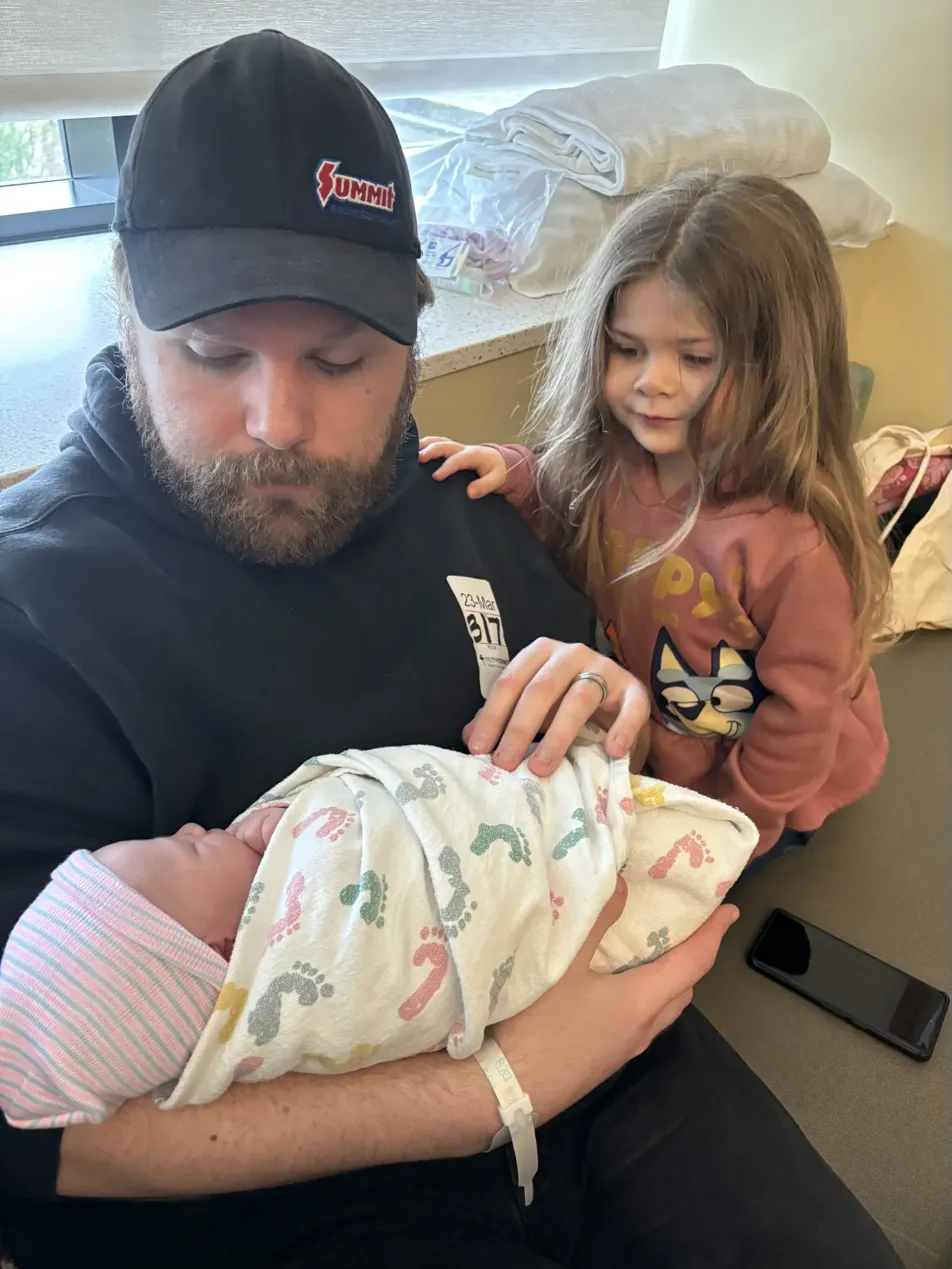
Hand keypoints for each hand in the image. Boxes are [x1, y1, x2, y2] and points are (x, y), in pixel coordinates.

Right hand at [419, 436, 508, 498]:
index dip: (447, 467)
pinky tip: (411, 452)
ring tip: (409, 452)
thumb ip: (485, 485)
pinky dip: (423, 446)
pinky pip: (435, 444)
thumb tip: (470, 493)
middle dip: (431, 450)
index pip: (458, 459)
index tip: (436, 477)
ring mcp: (454, 448)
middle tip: (418, 459)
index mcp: (473, 454)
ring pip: (438, 441)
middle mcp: (461, 448)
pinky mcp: (449, 450)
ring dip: (424, 445)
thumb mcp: (496, 479)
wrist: (496, 461)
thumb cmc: (495, 471)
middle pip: (444, 445)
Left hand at [464, 638, 649, 776]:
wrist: (615, 697)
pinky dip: (623, 728)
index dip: (492, 716)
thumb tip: (469, 738)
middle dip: (519, 728)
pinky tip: (612, 751)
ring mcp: (605, 670)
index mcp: (540, 653)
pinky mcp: (634, 690)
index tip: (479, 749)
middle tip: (505, 763)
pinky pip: (631, 708)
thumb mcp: (532, 707)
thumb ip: (503, 717)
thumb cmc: (564, 701)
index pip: (510, 682)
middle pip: (541, 689)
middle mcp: (571, 654)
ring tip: (542, 767)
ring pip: (579, 699)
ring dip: (558, 736)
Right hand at [494, 882, 739, 1124]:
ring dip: (666, 981)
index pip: (693, 963)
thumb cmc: (539, 1025)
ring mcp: (622, 1051)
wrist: (504, 1091)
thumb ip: (596, 920)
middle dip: (691, 958)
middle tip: (685, 928)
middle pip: (682, 990)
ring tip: (649, 951)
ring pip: (660, 1011)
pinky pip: (638, 1024)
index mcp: (642, 1002)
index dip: (713, 934)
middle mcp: (641, 1030)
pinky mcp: (601, 1062)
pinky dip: (642, 998)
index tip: (729, 912)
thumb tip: (623, 883)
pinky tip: (611, 987)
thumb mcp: (565, 962)